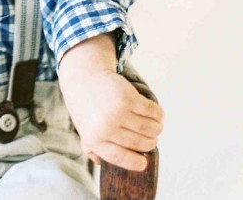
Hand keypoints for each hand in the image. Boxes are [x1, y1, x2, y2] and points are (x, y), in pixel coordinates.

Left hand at [57, 34, 163, 171]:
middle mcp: (106, 128)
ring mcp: (117, 113)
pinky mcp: (128, 97)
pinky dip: (159, 115)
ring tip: (156, 126)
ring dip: (157, 129)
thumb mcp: (84, 130)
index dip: (136, 163)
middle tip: (151, 138)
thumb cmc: (87, 107)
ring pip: (149, 128)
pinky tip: (158, 115)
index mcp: (95, 139)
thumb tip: (101, 163)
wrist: (84, 78)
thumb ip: (91, 148)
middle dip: (150, 142)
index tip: (144, 163)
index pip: (120, 157)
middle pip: (140, 143)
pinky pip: (152, 111)